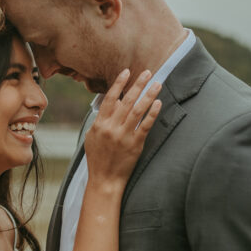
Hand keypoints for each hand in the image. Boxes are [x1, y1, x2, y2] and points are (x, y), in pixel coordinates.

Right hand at [84, 69, 161, 187]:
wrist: (104, 179)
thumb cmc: (98, 158)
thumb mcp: (92, 136)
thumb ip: (101, 120)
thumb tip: (112, 103)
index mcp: (100, 124)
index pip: (110, 98)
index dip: (119, 83)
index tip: (127, 71)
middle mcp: (111, 128)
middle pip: (126, 101)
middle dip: (138, 84)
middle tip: (147, 72)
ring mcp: (123, 136)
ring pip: (137, 111)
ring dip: (148, 95)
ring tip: (157, 84)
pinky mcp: (135, 145)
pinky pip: (145, 126)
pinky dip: (152, 114)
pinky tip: (158, 103)